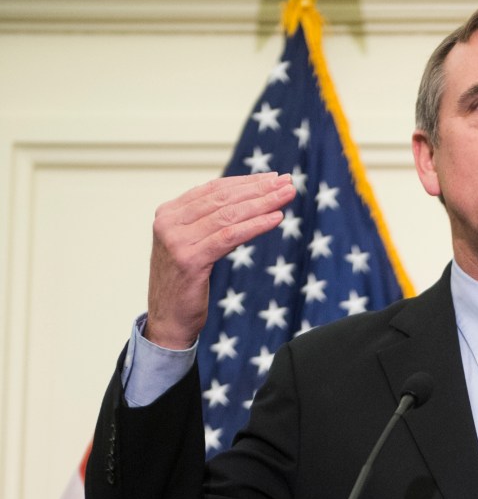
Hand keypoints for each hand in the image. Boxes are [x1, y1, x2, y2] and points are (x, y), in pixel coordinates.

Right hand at [144, 172, 295, 349]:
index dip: (246, 182)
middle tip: (287, 182)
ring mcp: (177, 240)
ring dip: (263, 203)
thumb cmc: (186, 283)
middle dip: (259, 189)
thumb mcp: (194, 244)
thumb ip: (209, 222)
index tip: (273, 178)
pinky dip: (256, 225)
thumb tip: (248, 200)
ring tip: (287, 196)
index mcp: (168, 213)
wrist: (169, 321)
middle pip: (223, 199)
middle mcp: (169, 222)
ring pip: (229, 215)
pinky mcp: (190, 259)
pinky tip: (276, 219)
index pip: (213, 189)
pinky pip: (230, 237)